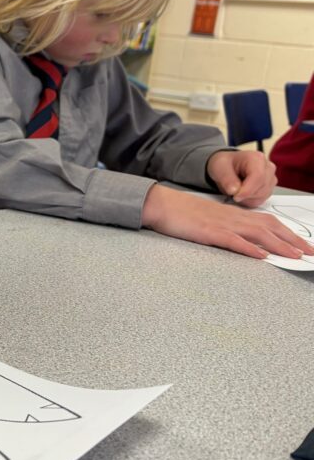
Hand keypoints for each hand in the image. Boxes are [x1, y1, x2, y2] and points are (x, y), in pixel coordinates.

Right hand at [142, 184, 313, 258]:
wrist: (160, 204)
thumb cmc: (182, 212)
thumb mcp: (210, 218)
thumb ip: (229, 227)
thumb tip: (248, 242)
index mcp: (234, 214)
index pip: (269, 222)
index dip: (289, 233)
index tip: (304, 245)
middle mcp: (232, 217)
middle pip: (270, 227)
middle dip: (293, 240)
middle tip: (311, 253)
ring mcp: (221, 224)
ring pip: (257, 233)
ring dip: (279, 245)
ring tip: (295, 256)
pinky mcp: (208, 231)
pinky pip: (232, 240)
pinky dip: (249, 248)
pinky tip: (260, 255)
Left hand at [206, 150, 276, 206]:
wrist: (228, 166)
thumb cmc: (225, 164)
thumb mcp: (219, 168)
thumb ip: (226, 178)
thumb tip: (234, 191)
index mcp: (256, 158)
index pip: (258, 177)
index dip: (247, 190)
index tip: (235, 196)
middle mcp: (268, 168)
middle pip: (262, 188)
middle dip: (246, 195)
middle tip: (231, 193)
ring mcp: (270, 178)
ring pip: (263, 196)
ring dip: (247, 198)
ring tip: (235, 191)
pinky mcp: (269, 188)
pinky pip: (261, 200)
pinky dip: (249, 201)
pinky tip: (241, 194)